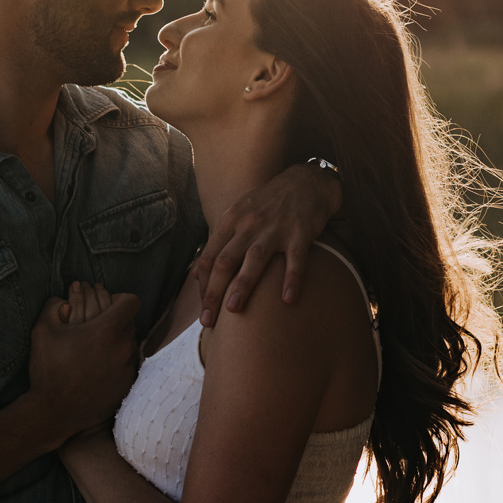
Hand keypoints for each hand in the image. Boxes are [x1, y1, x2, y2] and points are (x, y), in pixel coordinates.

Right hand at [28, 286, 139, 442]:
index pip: (131, 301)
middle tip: (96, 325)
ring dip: (116, 341)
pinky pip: (128, 364)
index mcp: (107, 330)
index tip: (107, 305)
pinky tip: (98, 366)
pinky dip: (116, 361)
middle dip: (115, 320)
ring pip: (130, 343)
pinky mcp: (127, 385)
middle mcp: (124, 347)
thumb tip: (64, 299)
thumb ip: (53, 305)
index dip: (119, 299)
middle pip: (131, 322)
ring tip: (95, 347)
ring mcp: (128, 368)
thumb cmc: (48, 369)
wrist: (55, 412)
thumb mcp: (42, 330)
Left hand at [194, 163, 342, 326]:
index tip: (202, 311)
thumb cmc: (268, 204)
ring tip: (234, 310)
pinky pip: (295, 258)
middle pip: (225, 261)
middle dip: (214, 292)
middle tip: (209, 321)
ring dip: (243, 285)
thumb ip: (220, 243)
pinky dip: (291, 279)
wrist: (305, 181)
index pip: (209, 257)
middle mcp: (249, 225)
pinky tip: (287, 299)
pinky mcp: (301, 232)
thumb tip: (197, 275)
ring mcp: (275, 228)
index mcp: (231, 221)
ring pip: (254, 258)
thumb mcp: (239, 215)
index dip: (202, 286)